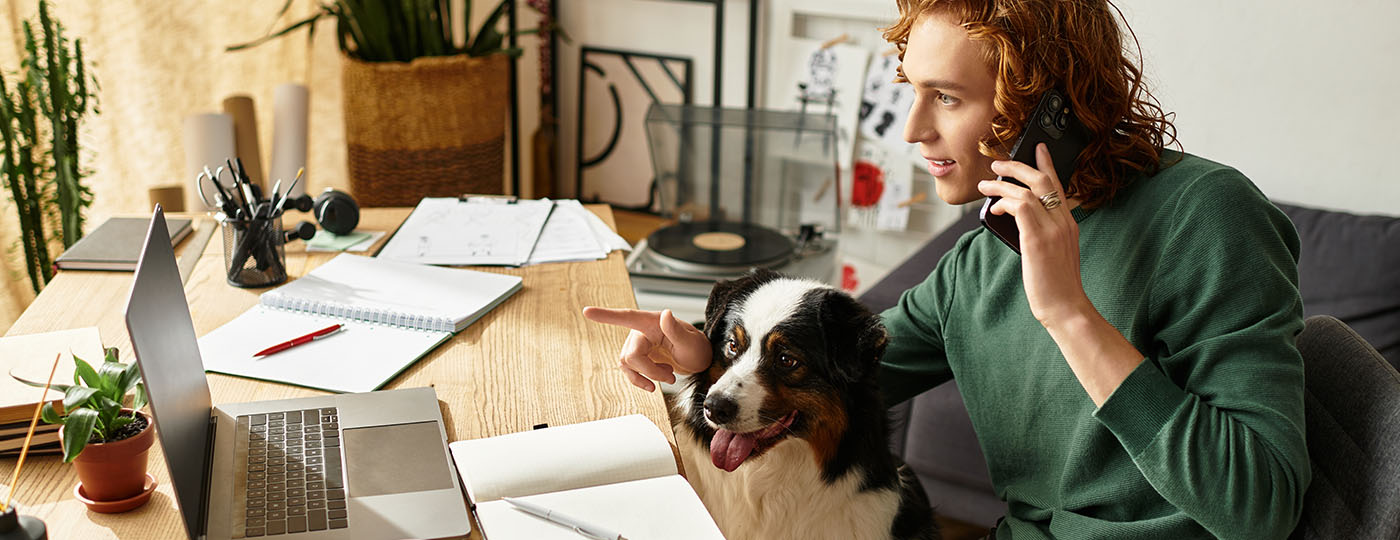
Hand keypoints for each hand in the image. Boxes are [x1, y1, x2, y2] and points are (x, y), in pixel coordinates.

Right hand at [582, 307, 712, 391]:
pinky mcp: (637, 357)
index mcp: (652, 322)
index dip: (606, 315)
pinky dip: (641, 379)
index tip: (587, 312)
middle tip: (670, 376)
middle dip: (649, 370)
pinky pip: (629, 370)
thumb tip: (665, 314)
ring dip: (646, 375)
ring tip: (667, 376)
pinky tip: (656, 379)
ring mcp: (637, 344)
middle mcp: (641, 331)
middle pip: (631, 355)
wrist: (697, 360)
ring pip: (627, 364)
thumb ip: (676, 329)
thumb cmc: (696, 347)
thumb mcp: (691, 341)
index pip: (627, 316)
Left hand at [979, 143, 1093, 326]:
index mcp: (1068, 224)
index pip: (1058, 185)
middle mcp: (1063, 222)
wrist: (1066, 307)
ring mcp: (1052, 229)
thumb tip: (1016, 219)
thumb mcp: (1053, 252)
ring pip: (1027, 190)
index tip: (1037, 149)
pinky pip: (1020, 207)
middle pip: (1043, 180)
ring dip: (1002, 184)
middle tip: (998, 163)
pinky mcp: (1037, 239)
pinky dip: (1004, 202)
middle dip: (1018, 166)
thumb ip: (1041, 233)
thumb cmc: (1056, 285)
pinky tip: (995, 207)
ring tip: (985, 185)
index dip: (1046, 164)